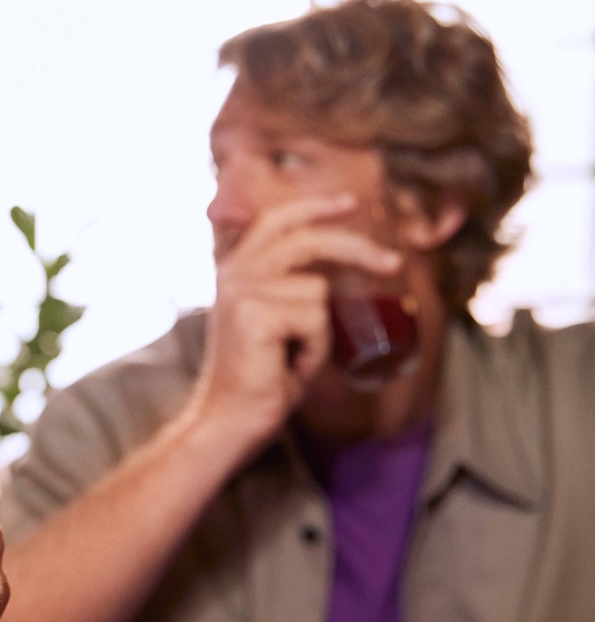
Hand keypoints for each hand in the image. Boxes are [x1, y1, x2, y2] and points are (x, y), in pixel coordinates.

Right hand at [196, 193, 400, 449]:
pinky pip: (315, 321)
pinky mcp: (256, 314)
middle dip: (355, 248)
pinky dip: (315, 350)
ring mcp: (242, 290)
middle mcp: (234, 273)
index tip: (350, 204)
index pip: (275, 220)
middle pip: (305, 239)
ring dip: (320, 332)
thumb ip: (286, 288)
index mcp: (234, 268)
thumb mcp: (271, 320)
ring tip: (294, 357)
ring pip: (317, 291)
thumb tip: (331, 273)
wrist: (228, 418)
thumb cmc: (258, 376)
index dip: (314, 207)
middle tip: (394, 264)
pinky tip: (290, 366)